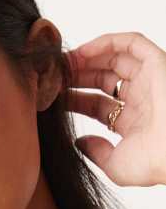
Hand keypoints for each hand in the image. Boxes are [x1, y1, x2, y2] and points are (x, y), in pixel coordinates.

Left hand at [64, 31, 165, 186]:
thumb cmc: (155, 164)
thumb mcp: (115, 166)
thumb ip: (96, 153)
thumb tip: (79, 142)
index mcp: (133, 122)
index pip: (97, 104)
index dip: (74, 98)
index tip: (52, 97)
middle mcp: (142, 98)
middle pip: (103, 80)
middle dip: (77, 76)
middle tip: (53, 77)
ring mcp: (150, 80)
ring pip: (114, 59)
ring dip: (87, 58)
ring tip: (62, 63)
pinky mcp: (159, 64)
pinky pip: (132, 43)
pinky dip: (106, 42)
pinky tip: (82, 51)